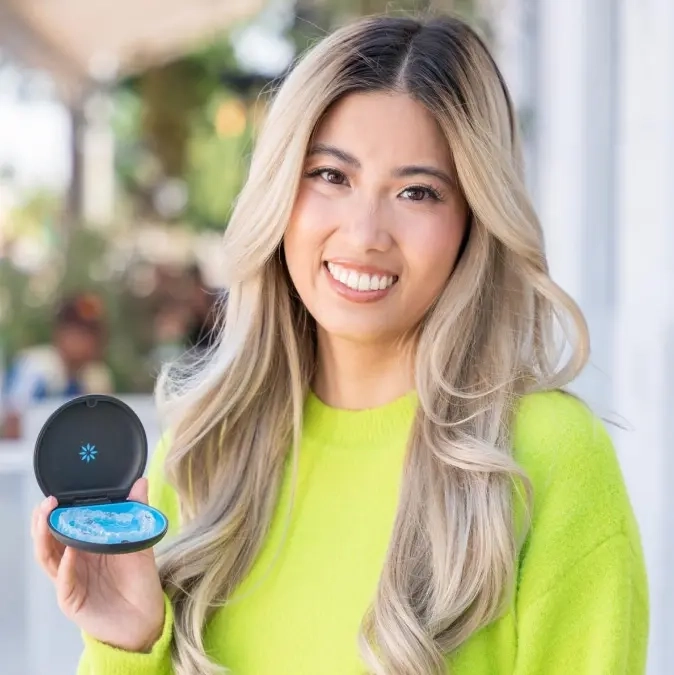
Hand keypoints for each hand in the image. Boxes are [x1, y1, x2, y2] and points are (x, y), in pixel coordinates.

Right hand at [32, 478, 165, 651]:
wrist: (145, 617)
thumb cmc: (138, 580)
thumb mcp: (139, 541)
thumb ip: (137, 512)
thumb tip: (141, 481)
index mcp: (85, 546)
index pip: (64, 525)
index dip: (58, 510)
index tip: (57, 493)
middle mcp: (73, 562)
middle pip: (49, 539)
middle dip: (44, 520)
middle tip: (48, 502)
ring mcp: (70, 580)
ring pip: (48, 558)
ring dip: (46, 538)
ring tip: (48, 518)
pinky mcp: (72, 600)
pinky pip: (64, 582)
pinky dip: (65, 566)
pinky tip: (69, 553)